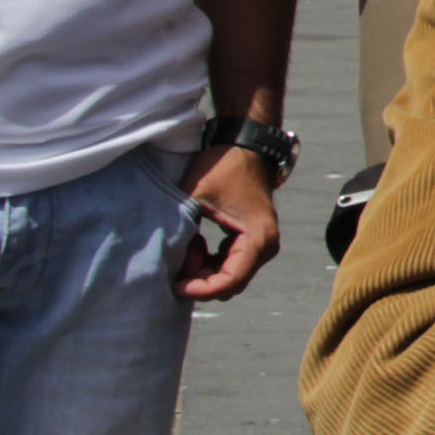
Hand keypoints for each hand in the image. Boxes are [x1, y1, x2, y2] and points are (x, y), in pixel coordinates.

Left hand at [172, 144, 282, 301]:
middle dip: (200, 278)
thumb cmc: (221, 168)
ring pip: (229, 276)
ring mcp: (262, 244)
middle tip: (179, 256)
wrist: (243, 145)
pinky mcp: (253, 240)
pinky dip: (210, 261)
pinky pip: (231, 264)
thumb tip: (168, 265)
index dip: (200, 289)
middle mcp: (266, 246)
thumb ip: (183, 234)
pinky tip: (196, 242)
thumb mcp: (195, 199)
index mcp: (258, 239)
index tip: (174, 285)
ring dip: (204, 269)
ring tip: (188, 244)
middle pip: (230, 284)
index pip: (229, 282)